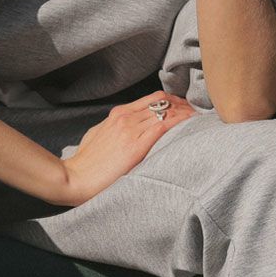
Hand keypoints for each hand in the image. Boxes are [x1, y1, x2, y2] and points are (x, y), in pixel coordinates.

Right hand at [58, 91, 197, 206]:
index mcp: (118, 113)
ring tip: (199, 120)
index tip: (184, 107)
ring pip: (166, 111)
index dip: (173, 101)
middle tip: (197, 113)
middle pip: (163, 102)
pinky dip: (181, 122)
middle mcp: (126, 117)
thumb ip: (114, 127)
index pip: (153, 98)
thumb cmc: (86, 162)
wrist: (76, 178)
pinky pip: (164, 127)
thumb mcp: (98, 134)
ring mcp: (131, 130)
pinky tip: (191, 125)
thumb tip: (125, 128)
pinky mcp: (136, 146)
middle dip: (184, 105)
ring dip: (186, 114)